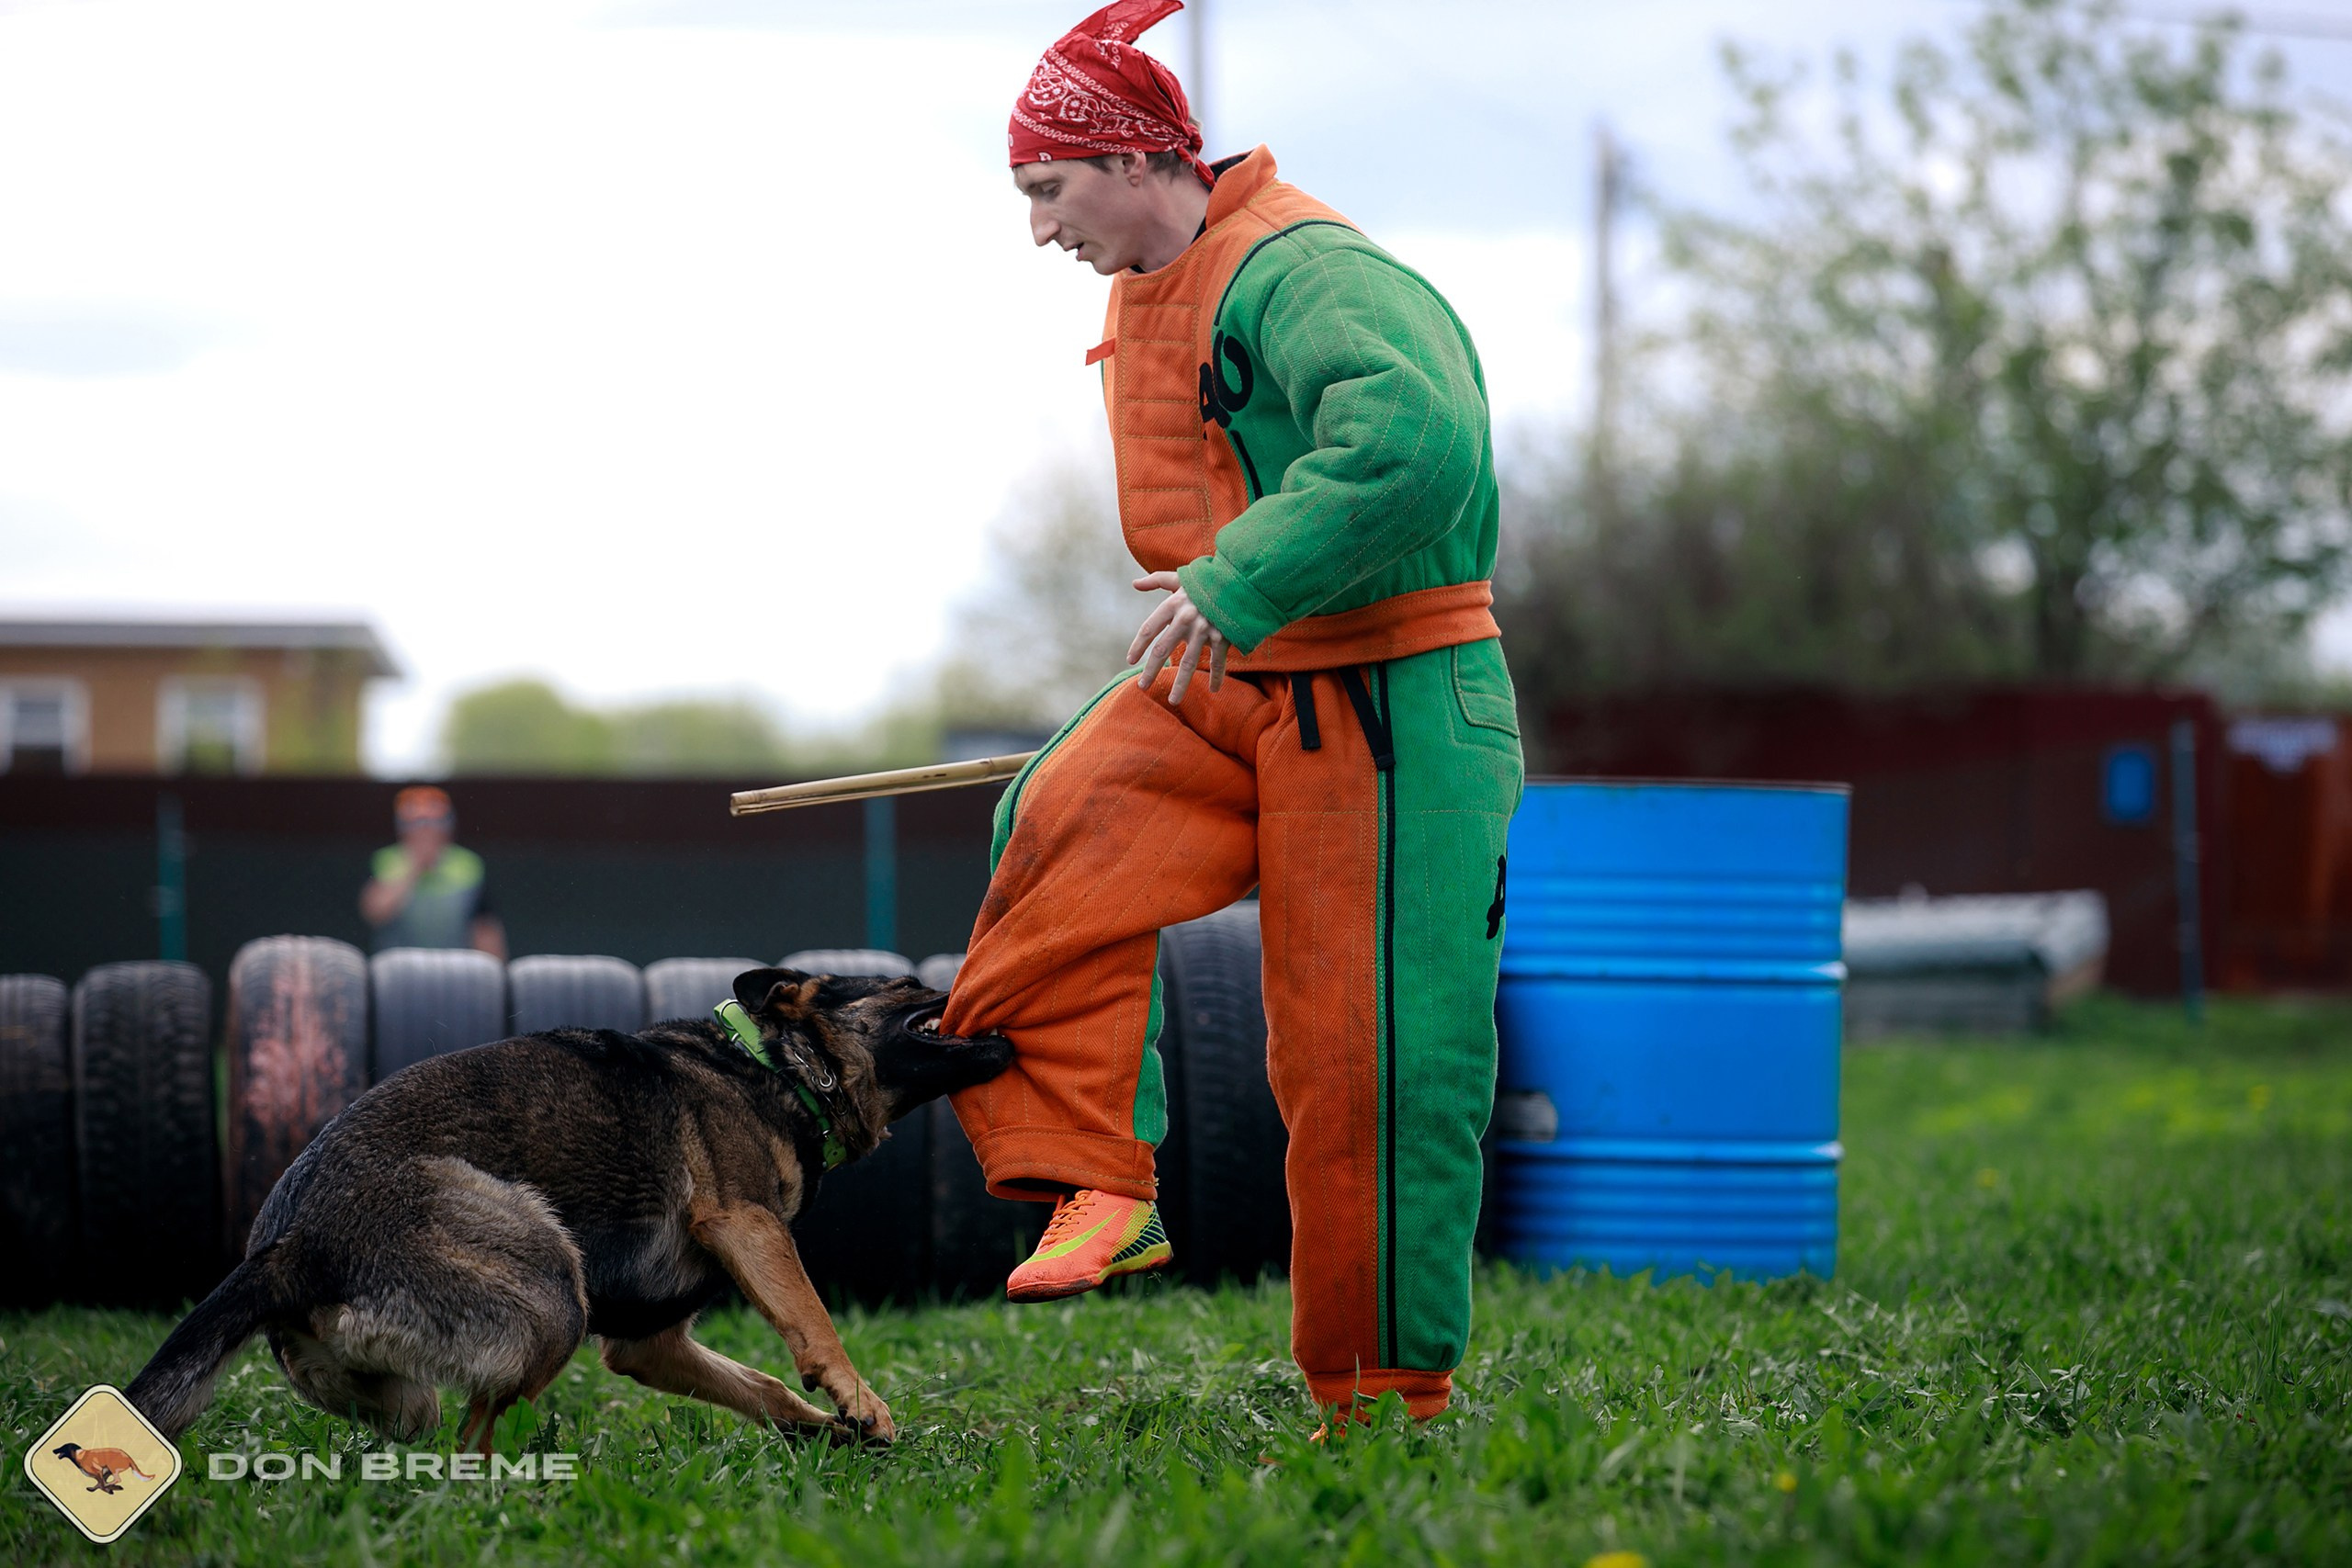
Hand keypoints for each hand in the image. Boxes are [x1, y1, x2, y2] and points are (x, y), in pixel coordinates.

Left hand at [1127, 570, 1227, 705]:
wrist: (1240, 578)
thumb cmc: (1207, 579)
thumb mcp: (1180, 577)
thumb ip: (1156, 580)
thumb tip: (1134, 583)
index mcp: (1173, 604)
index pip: (1149, 629)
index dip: (1138, 646)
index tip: (1130, 660)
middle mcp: (1186, 618)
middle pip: (1162, 650)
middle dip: (1151, 671)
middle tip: (1142, 686)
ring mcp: (1205, 629)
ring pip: (1189, 663)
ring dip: (1180, 684)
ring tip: (1173, 701)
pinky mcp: (1223, 636)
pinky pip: (1218, 662)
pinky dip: (1217, 677)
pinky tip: (1214, 690)